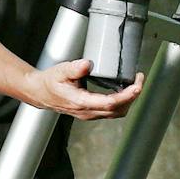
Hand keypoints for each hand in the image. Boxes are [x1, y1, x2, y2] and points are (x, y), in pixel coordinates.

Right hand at [23, 62, 142, 120]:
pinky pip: (112, 112)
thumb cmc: (50, 82)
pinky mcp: (91, 113)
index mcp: (81, 102)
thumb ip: (74, 68)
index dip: (127, 95)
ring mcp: (90, 114)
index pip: (110, 103)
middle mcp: (87, 112)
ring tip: (134, 84)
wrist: (40, 93)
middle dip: (133, 96)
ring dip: (129, 100)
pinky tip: (124, 91)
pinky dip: (122, 102)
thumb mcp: (60, 71)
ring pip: (117, 113)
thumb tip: (88, 64)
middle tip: (139, 80)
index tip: (137, 84)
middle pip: (118, 110)